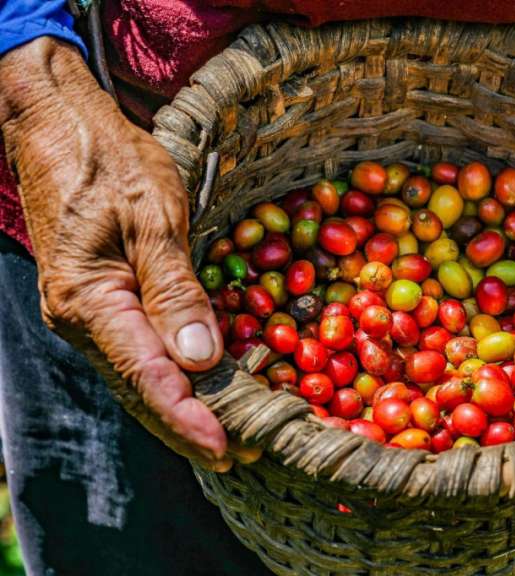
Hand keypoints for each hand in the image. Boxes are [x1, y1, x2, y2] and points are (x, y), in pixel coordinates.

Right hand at [0, 39, 254, 469]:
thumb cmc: (109, 163)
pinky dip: (171, 379)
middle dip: (190, 428)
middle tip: (243, 455)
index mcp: (90, 303)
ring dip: (183, 409)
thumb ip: (175, 290)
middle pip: (141, 390)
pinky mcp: (102, 303)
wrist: (58, 128)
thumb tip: (200, 360)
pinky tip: (201, 389)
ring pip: (138, 377)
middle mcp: (83, 320)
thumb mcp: (152, 218)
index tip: (228, 448)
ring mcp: (89, 315)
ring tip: (231, 436)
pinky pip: (137, 352)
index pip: (147, 378)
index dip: (188, 419)